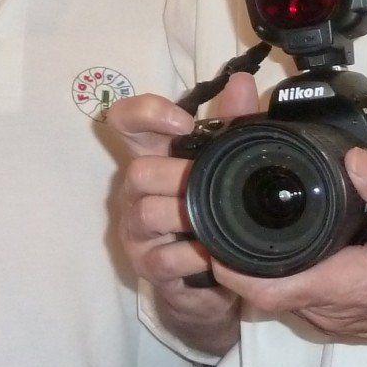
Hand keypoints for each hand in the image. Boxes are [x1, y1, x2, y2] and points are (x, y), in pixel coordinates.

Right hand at [110, 75, 259, 353]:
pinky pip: (165, 258)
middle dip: (178, 176)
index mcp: (153, 159)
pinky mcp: (147, 268)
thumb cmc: (214, 216)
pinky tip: (215, 255)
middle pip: (137, 170)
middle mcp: (135, 192)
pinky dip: (194, 255)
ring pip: (147, 213)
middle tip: (212, 182)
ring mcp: (137, 232)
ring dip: (187, 216)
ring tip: (217, 221)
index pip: (125, 122)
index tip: (183, 122)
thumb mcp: (225, 168)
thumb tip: (241, 82)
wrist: (209, 284)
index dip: (145, 113)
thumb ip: (233, 123)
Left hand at [215, 149, 366, 348]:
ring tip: (248, 223)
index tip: (209, 233)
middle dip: (237, 258)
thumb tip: (353, 159)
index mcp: (348, 286)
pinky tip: (289, 245)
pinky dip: (288, 277)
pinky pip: (302, 303)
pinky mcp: (348, 322)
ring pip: (280, 299)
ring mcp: (340, 321)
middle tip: (223, 216)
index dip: (228, 267)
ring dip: (262, 269)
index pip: (265, 290)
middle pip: (262, 293)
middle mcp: (335, 311)